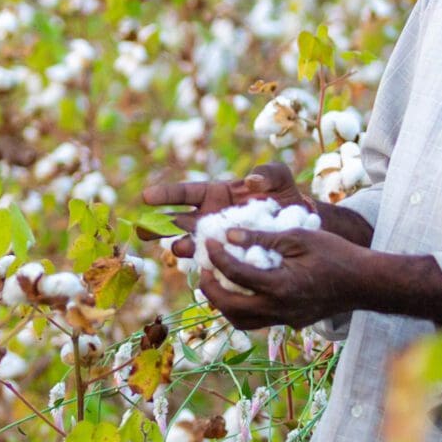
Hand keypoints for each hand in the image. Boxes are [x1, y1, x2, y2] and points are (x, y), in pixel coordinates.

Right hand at [141, 162, 305, 258]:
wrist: (300, 226)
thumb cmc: (284, 196)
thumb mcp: (279, 178)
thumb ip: (269, 173)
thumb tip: (252, 181)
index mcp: (215, 194)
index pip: (185, 192)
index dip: (166, 194)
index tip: (146, 196)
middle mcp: (210, 217)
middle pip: (177, 221)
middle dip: (158, 225)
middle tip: (141, 229)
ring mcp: (216, 239)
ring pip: (190, 244)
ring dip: (181, 246)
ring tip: (178, 249)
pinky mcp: (227, 257)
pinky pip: (211, 262)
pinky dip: (204, 264)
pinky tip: (201, 268)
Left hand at [196, 225, 369, 329]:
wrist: (365, 282)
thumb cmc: (336, 254)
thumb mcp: (300, 237)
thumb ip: (263, 237)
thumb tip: (230, 234)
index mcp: (280, 286)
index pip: (236, 273)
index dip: (217, 255)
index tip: (210, 240)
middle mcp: (279, 308)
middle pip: (229, 307)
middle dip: (210, 288)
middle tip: (204, 268)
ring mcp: (285, 320)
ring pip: (241, 320)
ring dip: (223, 303)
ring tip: (218, 281)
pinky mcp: (291, 322)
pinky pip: (258, 320)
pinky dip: (243, 307)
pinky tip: (244, 288)